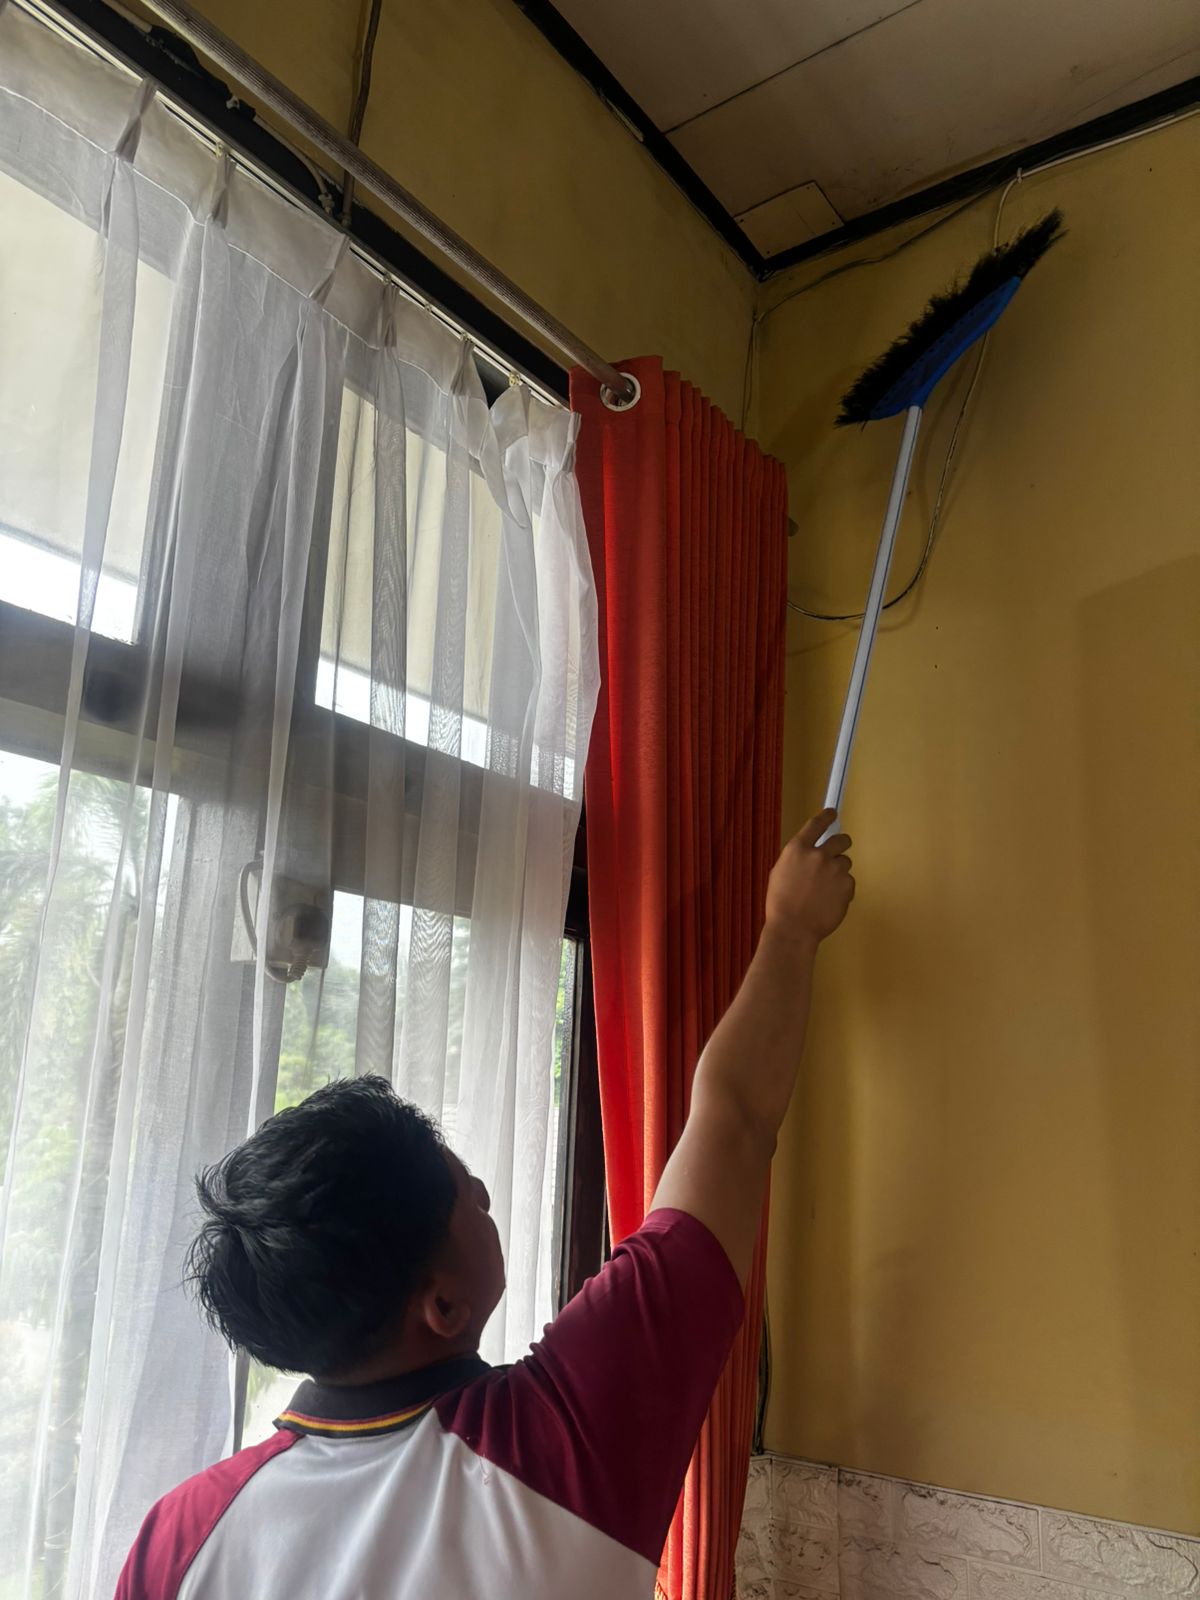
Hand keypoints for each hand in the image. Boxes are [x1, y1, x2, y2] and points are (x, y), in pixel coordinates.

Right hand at [764, 809, 854, 945]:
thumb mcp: (780, 872)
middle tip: (836, 856)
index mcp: (797, 849)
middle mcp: (818, 855)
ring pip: (845, 863)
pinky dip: (842, 890)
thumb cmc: (781, 904)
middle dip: (841, 845)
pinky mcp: (847, 885)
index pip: (816, 825)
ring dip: (839, 872)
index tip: (832, 813)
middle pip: (841, 840)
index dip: (826, 817)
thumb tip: (811, 852)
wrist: (793, 929)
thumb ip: (798, 858)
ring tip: (824, 890)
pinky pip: (849, 882)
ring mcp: (834, 870)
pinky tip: (829, 901)